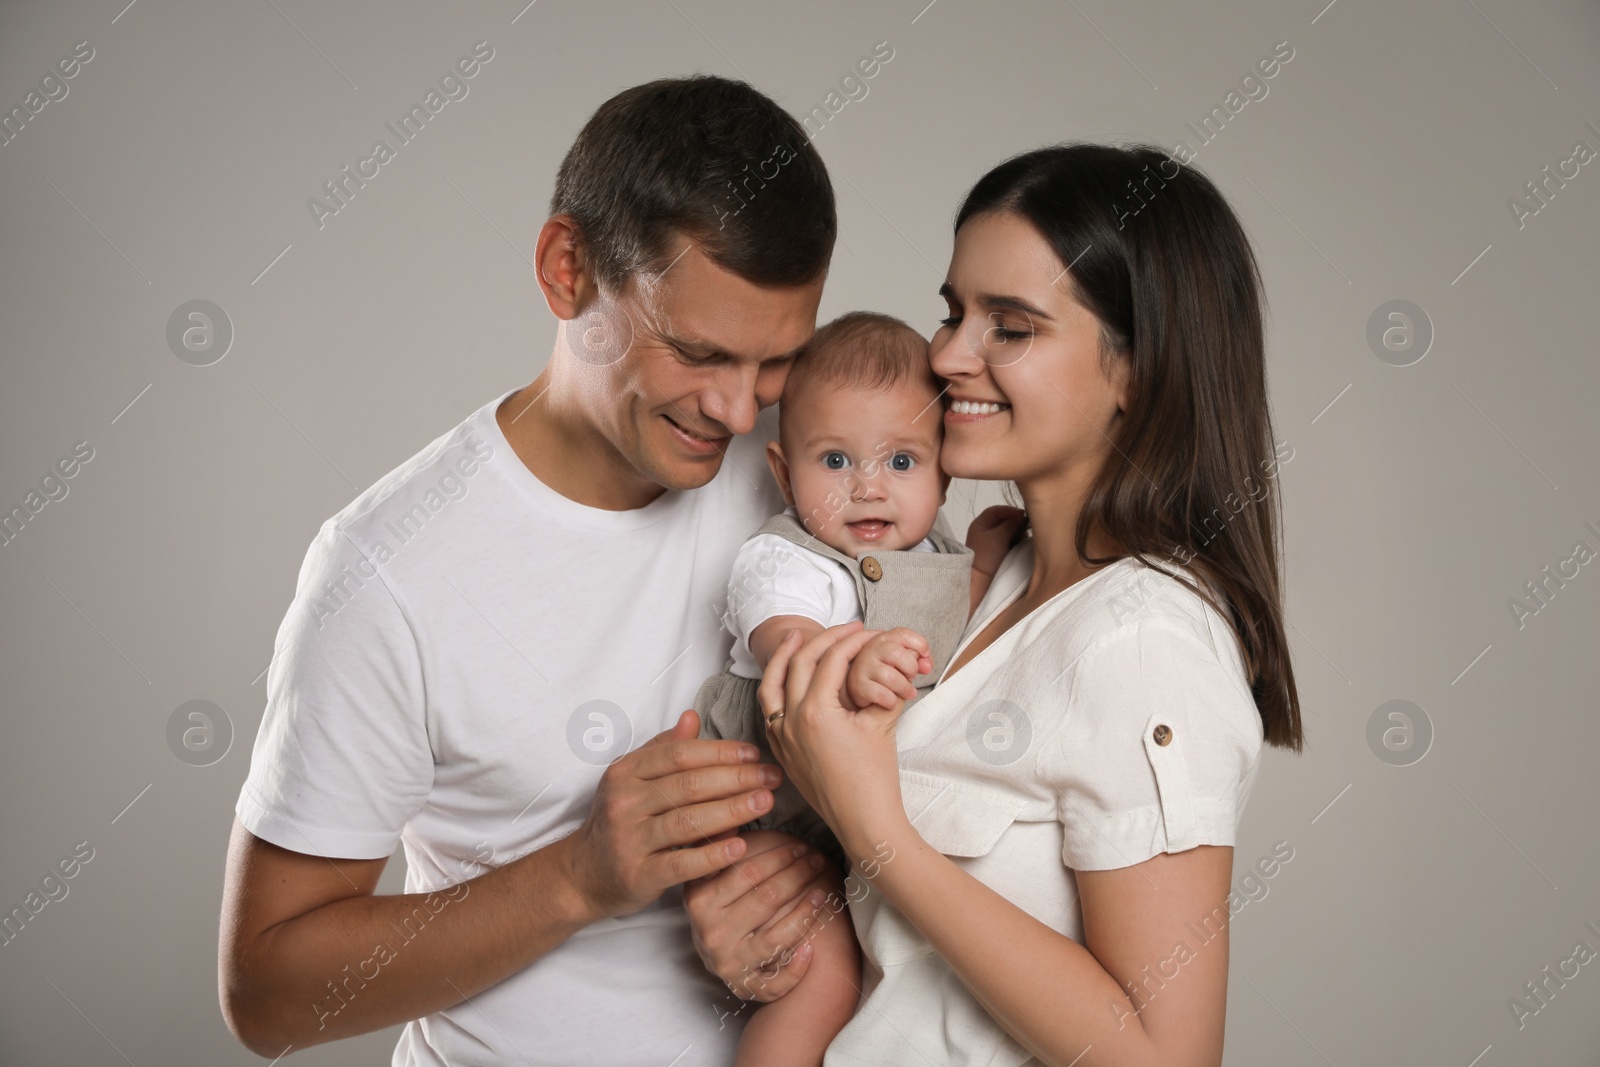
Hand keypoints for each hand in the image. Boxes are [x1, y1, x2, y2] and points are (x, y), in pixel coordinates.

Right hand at [561, 711, 783, 920]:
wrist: (584, 875)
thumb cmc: (620, 821)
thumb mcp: (633, 780)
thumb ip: (663, 749)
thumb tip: (692, 716)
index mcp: (625, 773)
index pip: (679, 754)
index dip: (720, 752)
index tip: (754, 753)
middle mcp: (624, 802)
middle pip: (689, 785)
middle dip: (737, 778)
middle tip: (772, 777)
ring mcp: (629, 840)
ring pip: (689, 821)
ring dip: (733, 810)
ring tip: (766, 802)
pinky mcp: (638, 875)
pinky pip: (681, 863)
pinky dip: (713, 854)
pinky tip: (740, 846)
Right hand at [684, 830, 837, 1000]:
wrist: (713, 952)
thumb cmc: (717, 901)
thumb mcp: (707, 871)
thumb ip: (718, 841)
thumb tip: (736, 805)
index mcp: (698, 899)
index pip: (746, 872)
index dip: (778, 856)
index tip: (800, 844)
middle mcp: (710, 932)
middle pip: (766, 899)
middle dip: (797, 876)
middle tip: (817, 859)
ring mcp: (728, 961)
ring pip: (777, 936)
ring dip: (806, 911)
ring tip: (824, 892)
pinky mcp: (744, 986)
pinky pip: (776, 980)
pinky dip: (796, 965)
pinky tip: (812, 946)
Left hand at [760, 623, 912, 858]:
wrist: (864, 824)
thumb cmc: (875, 779)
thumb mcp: (881, 724)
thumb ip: (879, 686)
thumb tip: (883, 660)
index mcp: (815, 712)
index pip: (831, 660)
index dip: (853, 640)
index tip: (869, 631)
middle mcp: (790, 722)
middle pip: (799, 663)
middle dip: (823, 639)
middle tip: (846, 627)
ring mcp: (782, 738)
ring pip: (771, 686)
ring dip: (783, 658)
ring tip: (796, 637)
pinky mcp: (782, 752)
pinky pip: (769, 711)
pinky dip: (777, 687)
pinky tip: (789, 679)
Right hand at [844, 628, 930, 711]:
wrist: (859, 687)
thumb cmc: (883, 672)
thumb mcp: (901, 661)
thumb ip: (917, 659)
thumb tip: (927, 665)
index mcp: (884, 639)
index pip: (904, 634)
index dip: (919, 645)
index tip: (925, 656)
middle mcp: (871, 649)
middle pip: (896, 653)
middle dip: (911, 668)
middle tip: (911, 676)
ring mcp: (863, 667)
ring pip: (891, 677)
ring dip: (905, 688)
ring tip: (906, 692)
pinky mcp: (858, 685)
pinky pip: (882, 694)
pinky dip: (892, 700)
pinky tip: (891, 701)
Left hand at [966, 505, 1027, 576]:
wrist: (983, 581)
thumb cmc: (987, 556)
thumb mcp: (998, 537)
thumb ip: (1010, 524)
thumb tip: (1022, 515)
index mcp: (981, 524)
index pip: (996, 511)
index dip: (1009, 510)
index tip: (1022, 514)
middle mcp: (987, 530)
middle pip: (1005, 520)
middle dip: (1015, 522)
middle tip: (1025, 526)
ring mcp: (995, 540)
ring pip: (1011, 530)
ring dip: (1018, 532)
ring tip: (1022, 538)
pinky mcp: (1002, 550)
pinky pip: (1013, 540)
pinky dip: (1018, 540)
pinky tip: (1022, 544)